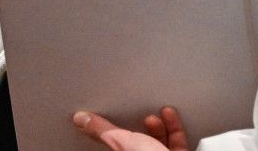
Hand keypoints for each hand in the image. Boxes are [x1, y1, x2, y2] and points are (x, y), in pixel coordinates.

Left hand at [73, 107, 188, 150]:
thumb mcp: (122, 143)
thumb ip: (102, 131)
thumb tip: (81, 119)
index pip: (115, 145)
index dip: (113, 131)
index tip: (110, 117)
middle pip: (137, 142)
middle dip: (138, 125)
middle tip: (138, 113)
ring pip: (157, 141)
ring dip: (157, 124)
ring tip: (156, 112)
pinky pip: (176, 140)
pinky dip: (174, 125)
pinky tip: (170, 114)